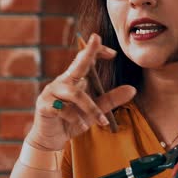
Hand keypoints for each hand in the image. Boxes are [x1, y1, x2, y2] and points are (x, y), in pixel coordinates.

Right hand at [26, 33, 135, 150]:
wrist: (52, 138)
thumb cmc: (73, 120)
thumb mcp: (95, 110)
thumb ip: (111, 99)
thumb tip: (133, 89)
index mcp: (74, 79)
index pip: (85, 60)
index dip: (96, 51)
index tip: (113, 53)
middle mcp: (62, 82)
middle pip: (77, 65)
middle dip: (87, 52)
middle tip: (96, 38)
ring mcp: (52, 92)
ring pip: (76, 94)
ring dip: (91, 108)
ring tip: (101, 121)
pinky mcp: (44, 105)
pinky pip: (63, 108)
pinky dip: (76, 118)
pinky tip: (82, 126)